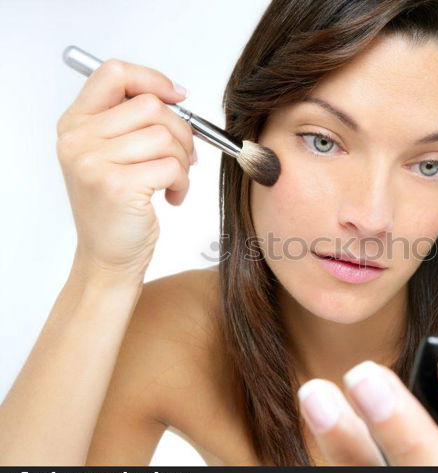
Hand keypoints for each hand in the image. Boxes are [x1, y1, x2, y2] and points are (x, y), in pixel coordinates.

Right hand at [56, 58, 195, 283]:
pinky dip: (182, 182)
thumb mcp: (111, 156)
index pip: (114, 74)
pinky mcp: (117, 185)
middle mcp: (78, 139)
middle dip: (181, 131)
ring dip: (182, 162)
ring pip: (165, 136)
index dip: (152, 79)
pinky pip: (171, 166)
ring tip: (173, 182)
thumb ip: (130, 122)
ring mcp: (94, 162)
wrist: (107, 257)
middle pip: (150, 106)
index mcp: (75, 124)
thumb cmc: (117, 207)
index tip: (178, 97)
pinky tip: (172, 197)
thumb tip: (175, 95)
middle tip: (184, 157)